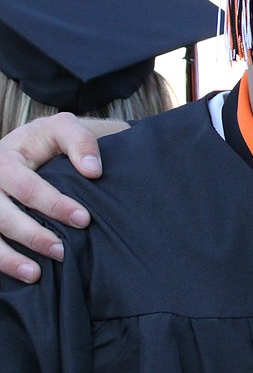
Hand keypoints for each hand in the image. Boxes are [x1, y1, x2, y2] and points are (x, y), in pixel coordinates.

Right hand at [0, 114, 106, 282]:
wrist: (28, 145)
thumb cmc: (48, 140)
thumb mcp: (64, 129)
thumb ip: (81, 142)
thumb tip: (93, 171)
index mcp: (4, 158)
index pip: (27, 187)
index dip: (55, 205)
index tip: (84, 220)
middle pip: (3, 216)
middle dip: (33, 236)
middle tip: (62, 251)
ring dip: (9, 258)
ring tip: (36, 274)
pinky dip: (0, 261)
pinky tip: (19, 273)